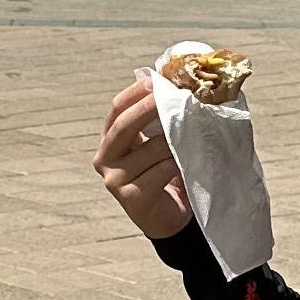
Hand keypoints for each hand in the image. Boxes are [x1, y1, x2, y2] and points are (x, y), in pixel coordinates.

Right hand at [97, 78, 192, 241]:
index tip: (157, 80)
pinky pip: (160, 171)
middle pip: (124, 126)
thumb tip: (175, 86)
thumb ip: (157, 122)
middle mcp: (105, 159)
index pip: (116, 110)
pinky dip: (177, 164)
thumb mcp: (156, 145)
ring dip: (174, 140)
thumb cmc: (165, 176)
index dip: (135, 93)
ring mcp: (115, 180)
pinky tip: (188, 163)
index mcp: (110, 142)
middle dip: (148, 107)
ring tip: (194, 132)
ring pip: (149, 150)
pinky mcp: (131, 198)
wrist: (169, 219)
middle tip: (172, 94)